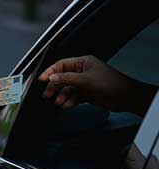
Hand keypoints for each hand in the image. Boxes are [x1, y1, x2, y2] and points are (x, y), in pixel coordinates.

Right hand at [38, 55, 152, 115]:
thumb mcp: (86, 80)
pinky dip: (69, 101)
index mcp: (83, 63)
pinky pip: (74, 96)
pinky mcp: (87, 93)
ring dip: (62, 96)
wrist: (126, 97)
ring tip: (58, 102)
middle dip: (55, 87)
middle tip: (47, 94)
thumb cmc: (112, 83)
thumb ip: (67, 79)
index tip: (42, 79)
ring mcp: (85, 83)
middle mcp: (82, 72)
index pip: (61, 65)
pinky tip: (66, 105)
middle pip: (62, 78)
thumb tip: (52, 78)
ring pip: (67, 89)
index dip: (50, 72)